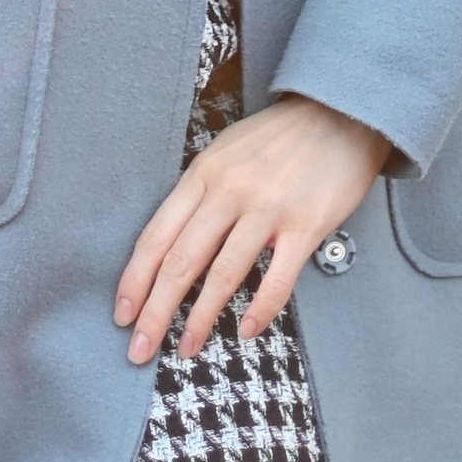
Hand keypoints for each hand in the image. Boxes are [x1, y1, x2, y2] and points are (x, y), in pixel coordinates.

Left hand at [115, 95, 387, 364]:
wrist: (340, 113)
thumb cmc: (279, 137)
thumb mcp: (225, 151)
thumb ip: (200, 193)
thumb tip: (172, 243)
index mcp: (203, 173)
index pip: (157, 235)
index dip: (135, 279)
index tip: (121, 314)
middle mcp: (229, 191)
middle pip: (181, 261)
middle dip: (155, 311)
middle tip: (138, 349)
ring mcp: (268, 209)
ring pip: (222, 275)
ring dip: (199, 319)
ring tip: (186, 347)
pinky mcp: (305, 225)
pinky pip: (276, 279)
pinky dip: (259, 310)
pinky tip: (246, 330)